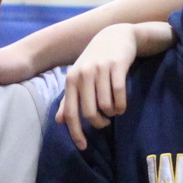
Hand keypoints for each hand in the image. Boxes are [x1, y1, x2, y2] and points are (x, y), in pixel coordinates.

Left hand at [57, 25, 145, 147]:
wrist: (115, 35)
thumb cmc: (95, 60)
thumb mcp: (79, 77)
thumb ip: (69, 99)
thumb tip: (60, 121)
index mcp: (71, 79)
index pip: (71, 113)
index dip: (76, 133)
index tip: (83, 147)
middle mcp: (83, 74)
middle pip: (89, 113)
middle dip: (99, 123)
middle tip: (105, 122)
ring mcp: (100, 69)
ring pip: (105, 106)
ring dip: (112, 114)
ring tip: (114, 110)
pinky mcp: (117, 66)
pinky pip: (119, 95)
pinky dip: (121, 106)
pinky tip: (122, 106)